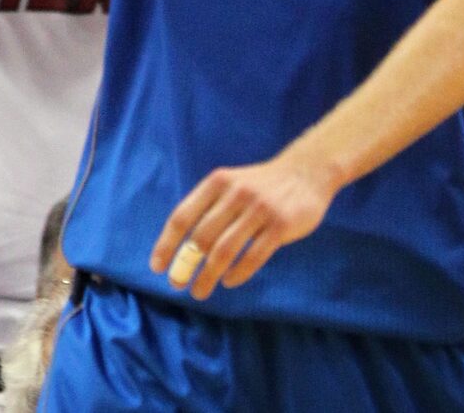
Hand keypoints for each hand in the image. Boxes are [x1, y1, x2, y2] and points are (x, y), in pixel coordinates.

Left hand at [149, 148, 336, 299]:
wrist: (306, 172)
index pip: (183, 216)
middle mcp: (236, 193)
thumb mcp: (231, 184)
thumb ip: (209, 208)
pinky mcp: (280, 226)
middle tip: (178, 284)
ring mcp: (259, 209)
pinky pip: (253, 257)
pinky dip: (237, 274)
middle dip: (185, 265)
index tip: (157, 267)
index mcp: (218, 182)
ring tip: (199, 291)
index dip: (167, 243)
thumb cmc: (260, 185)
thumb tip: (180, 246)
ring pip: (224, 252)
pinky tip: (229, 281)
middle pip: (201, 238)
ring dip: (207, 276)